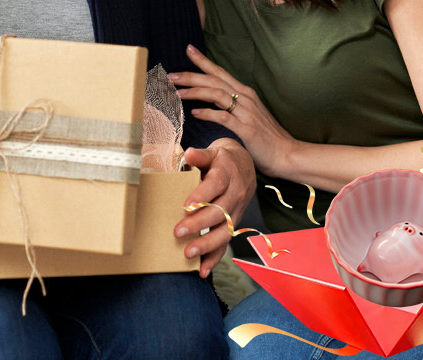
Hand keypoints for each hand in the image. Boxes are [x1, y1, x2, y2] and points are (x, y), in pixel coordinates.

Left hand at [169, 45, 297, 177]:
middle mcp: (245, 98)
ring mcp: (246, 112)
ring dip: (195, 91)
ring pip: (216, 94)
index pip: (220, 72)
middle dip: (191, 75)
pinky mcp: (246, 128)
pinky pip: (223, 117)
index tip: (188, 49)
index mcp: (245, 93)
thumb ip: (231, 105)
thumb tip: (211, 100)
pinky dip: (208, 113)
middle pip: (214, 80)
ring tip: (177, 91)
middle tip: (171, 74)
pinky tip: (194, 113)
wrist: (287, 153)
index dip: (204, 60)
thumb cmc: (266, 137)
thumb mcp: (248, 114)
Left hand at [172, 138, 255, 276]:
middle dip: (198, 224)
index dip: (201, 195)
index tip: (185, 204)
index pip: (215, 185)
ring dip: (206, 245)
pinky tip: (202, 270)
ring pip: (224, 231)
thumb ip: (200, 155)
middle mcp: (234, 195)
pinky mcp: (233, 224)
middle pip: (218, 212)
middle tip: (178, 232)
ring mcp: (235, 212)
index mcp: (227, 174)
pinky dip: (214, 258)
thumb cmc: (222, 160)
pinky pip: (226, 243)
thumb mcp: (212, 152)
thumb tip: (188, 153)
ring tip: (188, 253)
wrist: (245, 166)